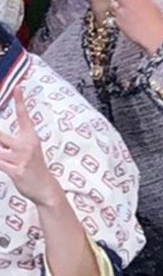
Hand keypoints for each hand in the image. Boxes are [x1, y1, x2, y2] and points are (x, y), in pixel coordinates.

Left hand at [0, 89, 60, 207]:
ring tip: (1, 151)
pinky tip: (1, 159)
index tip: (17, 87)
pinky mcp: (16, 171)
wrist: (45, 188)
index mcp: (30, 137)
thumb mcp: (28, 149)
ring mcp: (21, 159)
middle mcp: (26, 145)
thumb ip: (11, 142)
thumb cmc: (34, 167)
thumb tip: (0, 138)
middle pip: (0, 135)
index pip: (23, 116)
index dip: (20, 101)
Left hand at [87, 0, 162, 55]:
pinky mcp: (116, 21)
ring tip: (134, 19)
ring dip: (120, 8)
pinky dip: (122, 20)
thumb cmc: (158, 22)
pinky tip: (132, 27)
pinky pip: (116, 18)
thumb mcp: (150, 5)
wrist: (156, 38)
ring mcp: (119, 9)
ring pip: (114, 4)